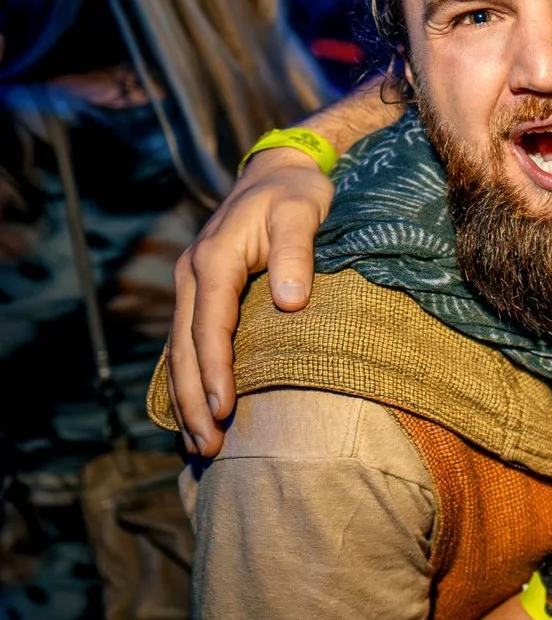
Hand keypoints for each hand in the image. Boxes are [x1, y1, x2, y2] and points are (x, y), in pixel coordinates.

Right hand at [169, 147, 334, 455]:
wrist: (278, 171)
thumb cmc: (297, 193)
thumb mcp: (303, 212)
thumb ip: (296, 254)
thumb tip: (289, 302)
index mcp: (215, 259)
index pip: (210, 325)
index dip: (215, 371)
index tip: (225, 411)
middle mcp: (194, 275)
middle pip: (185, 348)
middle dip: (193, 400)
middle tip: (208, 447)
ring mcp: (193, 285)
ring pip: (180, 351)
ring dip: (187, 399)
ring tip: (201, 444)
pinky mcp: (202, 294)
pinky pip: (188, 343)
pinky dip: (189, 380)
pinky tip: (198, 412)